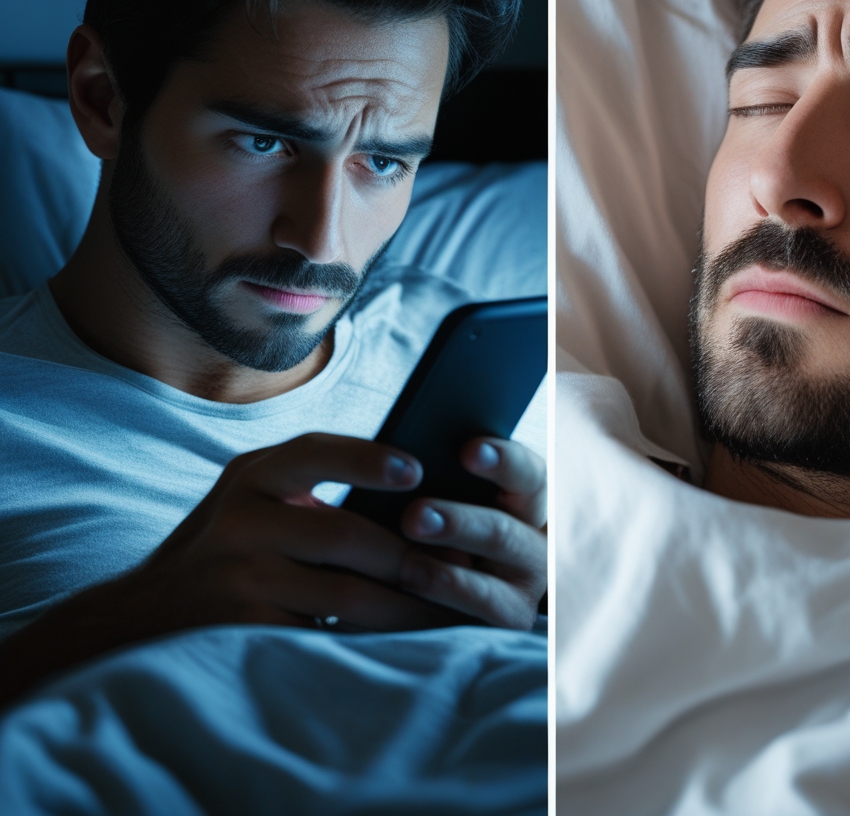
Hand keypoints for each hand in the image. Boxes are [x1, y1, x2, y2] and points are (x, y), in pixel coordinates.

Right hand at [0, 432, 454, 703]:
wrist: (146, 614)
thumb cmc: (227, 542)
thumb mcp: (254, 493)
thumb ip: (309, 478)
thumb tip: (412, 479)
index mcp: (252, 475)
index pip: (315, 453)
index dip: (368, 460)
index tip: (417, 470)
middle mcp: (242, 521)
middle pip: (346, 535)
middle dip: (409, 555)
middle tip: (461, 562)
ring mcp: (240, 579)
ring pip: (345, 594)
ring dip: (403, 604)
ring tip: (445, 606)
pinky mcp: (245, 631)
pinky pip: (325, 635)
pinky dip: (368, 638)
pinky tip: (400, 638)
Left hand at [395, 436, 546, 629]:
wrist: (481, 581)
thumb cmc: (460, 515)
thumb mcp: (469, 492)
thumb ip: (452, 478)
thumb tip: (404, 467)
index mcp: (531, 499)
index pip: (527, 474)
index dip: (501, 460)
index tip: (467, 450)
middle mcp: (536, 544)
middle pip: (502, 532)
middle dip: (458, 523)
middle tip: (414, 516)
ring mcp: (524, 589)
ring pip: (487, 586)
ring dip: (444, 577)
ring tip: (406, 566)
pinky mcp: (506, 622)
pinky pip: (474, 616)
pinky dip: (440, 601)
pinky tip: (406, 587)